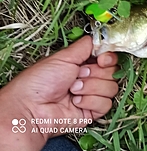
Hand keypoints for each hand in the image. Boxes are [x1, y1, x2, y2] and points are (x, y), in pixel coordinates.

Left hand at [0, 36, 118, 140]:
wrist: (31, 108)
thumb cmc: (39, 82)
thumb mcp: (63, 57)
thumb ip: (85, 46)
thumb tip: (100, 38)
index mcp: (82, 63)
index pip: (108, 58)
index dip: (108, 58)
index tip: (101, 59)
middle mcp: (88, 78)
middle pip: (112, 72)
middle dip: (95, 73)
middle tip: (78, 75)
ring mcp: (90, 95)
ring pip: (111, 88)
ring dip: (91, 88)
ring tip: (73, 90)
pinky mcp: (91, 111)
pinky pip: (106, 104)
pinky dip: (90, 101)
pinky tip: (76, 102)